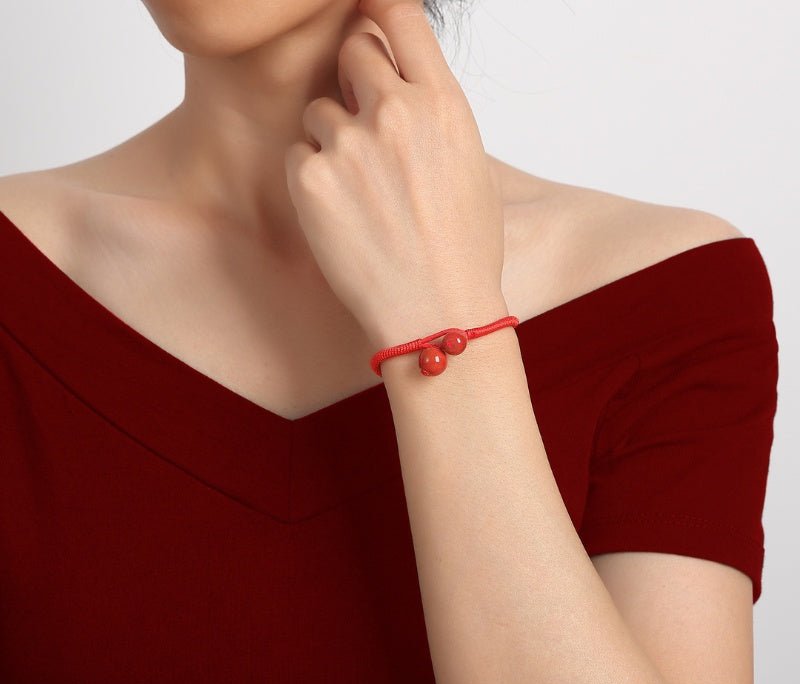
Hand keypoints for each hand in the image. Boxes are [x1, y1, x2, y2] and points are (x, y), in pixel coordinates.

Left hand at [284, 0, 506, 351]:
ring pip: (318, 113)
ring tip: (360, 196)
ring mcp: (350, 145)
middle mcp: (396, 113)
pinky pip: (298, 156)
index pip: (401, 17)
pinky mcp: (311, 181)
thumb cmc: (462, 251)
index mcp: (444, 105)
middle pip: (351, 52)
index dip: (378, 14)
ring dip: (331, 141)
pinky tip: (340, 216)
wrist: (436, 313)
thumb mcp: (469, 167)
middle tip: (362, 126)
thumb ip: (432, 115)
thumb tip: (400, 85)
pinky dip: (311, 180)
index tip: (366, 19)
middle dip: (351, 82)